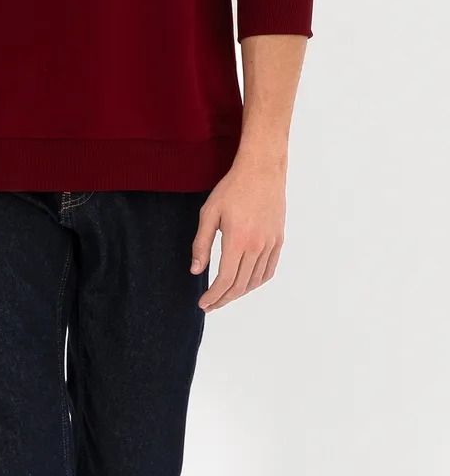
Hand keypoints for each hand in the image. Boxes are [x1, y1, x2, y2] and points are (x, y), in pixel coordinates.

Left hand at [191, 156, 285, 311]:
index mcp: (237, 240)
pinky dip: (257, 282)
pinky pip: (269, 269)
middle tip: (211, 305)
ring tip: (225, 296)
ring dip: (239, 293)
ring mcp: (270, 244)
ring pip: (255, 280)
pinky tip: (246, 284)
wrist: (262, 170)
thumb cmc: (232, 189)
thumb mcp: (209, 213)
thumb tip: (196, 270)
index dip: (214, 296)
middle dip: (224, 299)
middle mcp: (257, 246)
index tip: (203, 304)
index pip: (226, 280)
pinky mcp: (278, 240)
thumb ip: (201, 244)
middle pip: (240, 285)